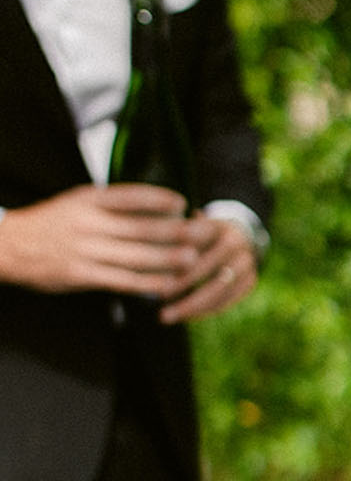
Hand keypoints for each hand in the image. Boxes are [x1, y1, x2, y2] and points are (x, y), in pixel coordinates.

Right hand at [0, 184, 200, 296]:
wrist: (9, 246)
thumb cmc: (52, 223)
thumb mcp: (76, 202)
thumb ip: (110, 204)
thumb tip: (154, 207)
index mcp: (88, 199)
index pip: (129, 195)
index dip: (158, 198)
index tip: (182, 202)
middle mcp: (88, 222)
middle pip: (139, 226)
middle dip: (174, 231)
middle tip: (201, 232)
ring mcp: (84, 249)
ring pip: (133, 254)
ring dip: (166, 258)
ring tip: (192, 260)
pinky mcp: (80, 274)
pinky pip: (120, 279)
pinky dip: (145, 283)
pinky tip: (165, 285)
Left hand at [158, 215, 257, 323]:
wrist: (239, 237)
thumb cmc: (201, 233)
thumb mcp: (189, 227)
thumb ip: (173, 234)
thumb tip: (152, 242)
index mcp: (220, 226)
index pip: (198, 240)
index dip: (178, 258)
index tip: (157, 271)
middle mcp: (238, 243)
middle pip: (209, 268)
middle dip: (182, 285)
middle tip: (159, 300)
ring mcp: (247, 263)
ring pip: (218, 290)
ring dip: (191, 307)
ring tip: (166, 317)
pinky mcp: (250, 281)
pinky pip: (226, 301)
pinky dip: (204, 311)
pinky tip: (184, 316)